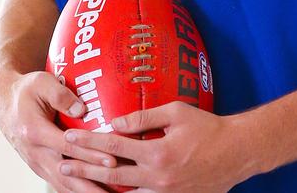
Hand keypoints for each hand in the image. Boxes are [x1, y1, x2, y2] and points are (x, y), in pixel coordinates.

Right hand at [0, 69, 117, 192]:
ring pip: (62, 184)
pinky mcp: (41, 166)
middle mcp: (36, 152)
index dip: (90, 155)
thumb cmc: (27, 90)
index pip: (68, 147)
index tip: (112, 161)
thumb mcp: (42, 83)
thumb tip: (82, 110)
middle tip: (113, 189)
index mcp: (35, 132)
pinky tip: (91, 192)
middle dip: (90, 185)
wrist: (5, 103)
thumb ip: (61, 95)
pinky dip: (74, 190)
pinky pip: (58, 182)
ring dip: (84, 192)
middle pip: (67, 174)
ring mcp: (37, 163)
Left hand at [59, 101, 256, 192]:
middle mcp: (156, 177)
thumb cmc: (207, 127)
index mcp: (156, 153)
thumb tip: (115, 120)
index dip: (90, 142)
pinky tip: (109, 191)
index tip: (70, 137)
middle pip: (111, 175)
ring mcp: (162, 192)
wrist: (235, 153)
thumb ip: (144, 116)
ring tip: (77, 183)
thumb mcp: (176, 112)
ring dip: (98, 187)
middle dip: (84, 168)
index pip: (114, 146)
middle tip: (61, 165)